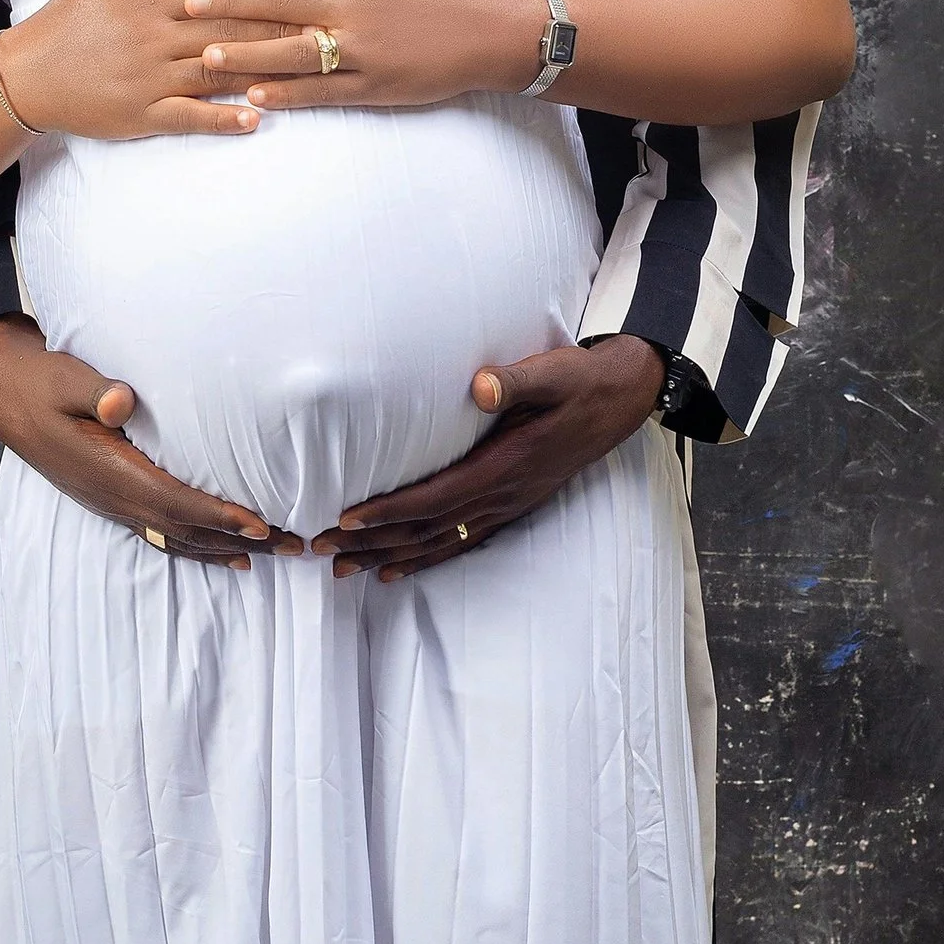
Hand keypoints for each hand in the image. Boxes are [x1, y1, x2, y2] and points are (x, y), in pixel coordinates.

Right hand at [0, 0, 308, 143]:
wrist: (26, 77)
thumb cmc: (66, 20)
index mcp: (149, 1)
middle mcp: (155, 40)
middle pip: (227, 30)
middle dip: (277, 24)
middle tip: (322, 20)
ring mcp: (151, 81)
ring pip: (217, 73)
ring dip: (263, 70)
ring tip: (305, 69)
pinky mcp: (144, 116)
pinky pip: (191, 118)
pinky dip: (224, 119)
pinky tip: (257, 119)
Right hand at [0, 317, 299, 565]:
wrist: (3, 394)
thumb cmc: (41, 380)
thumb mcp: (63, 376)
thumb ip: (94, 389)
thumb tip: (120, 400)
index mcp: (109, 471)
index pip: (175, 502)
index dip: (220, 516)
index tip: (262, 524)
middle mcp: (113, 498)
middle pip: (187, 530)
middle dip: (240, 541)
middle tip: (294, 547)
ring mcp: (111, 505)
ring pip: (175, 539)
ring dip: (224, 548)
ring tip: (269, 557)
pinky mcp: (110, 500)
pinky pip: (160, 534)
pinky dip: (195, 546)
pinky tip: (222, 553)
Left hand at [183, 0, 547, 109]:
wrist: (489, 28)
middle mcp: (351, 9)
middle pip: (279, 6)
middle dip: (229, 6)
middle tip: (187, 8)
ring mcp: (362, 50)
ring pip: (293, 52)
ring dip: (246, 55)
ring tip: (205, 59)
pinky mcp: (374, 85)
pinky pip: (324, 90)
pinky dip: (289, 93)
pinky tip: (256, 96)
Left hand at [308, 335, 669, 578]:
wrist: (620, 399)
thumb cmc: (579, 381)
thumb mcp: (553, 372)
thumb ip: (516, 381)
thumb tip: (480, 386)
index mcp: (506, 465)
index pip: (436, 497)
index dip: (390, 511)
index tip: (347, 518)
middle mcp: (503, 495)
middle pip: (426, 530)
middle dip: (372, 543)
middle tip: (323, 552)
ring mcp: (507, 506)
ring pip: (438, 544)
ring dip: (389, 558)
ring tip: (343, 571)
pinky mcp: (509, 507)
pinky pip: (460, 543)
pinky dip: (424, 560)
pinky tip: (393, 571)